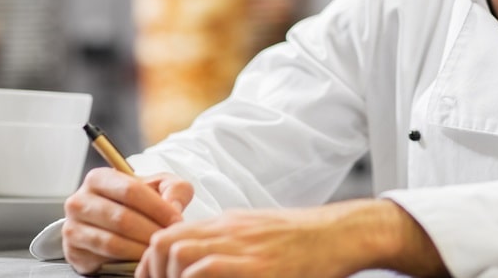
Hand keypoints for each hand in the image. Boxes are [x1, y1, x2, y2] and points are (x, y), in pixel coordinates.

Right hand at [62, 168, 194, 274]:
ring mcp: (72, 227)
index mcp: (98, 178)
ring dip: (140, 249)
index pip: (130, 190)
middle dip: (151, 231)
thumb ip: (174, 188)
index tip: (177, 220)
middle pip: (121, 218)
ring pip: (112, 242)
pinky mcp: (73, 251)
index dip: (157, 207)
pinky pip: (104, 259)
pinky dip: (127, 261)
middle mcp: (79, 201)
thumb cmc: (137, 202)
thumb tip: (174, 207)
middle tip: (168, 239)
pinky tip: (142, 259)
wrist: (112, 225)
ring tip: (158, 251)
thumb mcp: (159, 187)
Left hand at [135, 199, 448, 277]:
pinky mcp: (259, 267)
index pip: (170, 235)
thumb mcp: (260, 232)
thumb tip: (198, 263)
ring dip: (174, 277)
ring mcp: (244, 248)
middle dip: (155, 272)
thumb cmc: (308, 240)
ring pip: (181, 256)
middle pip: (167, 243)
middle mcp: (230, 231)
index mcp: (228, 224)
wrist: (344, 233)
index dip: (153, 263)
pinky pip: (209, 271)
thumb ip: (229, 243)